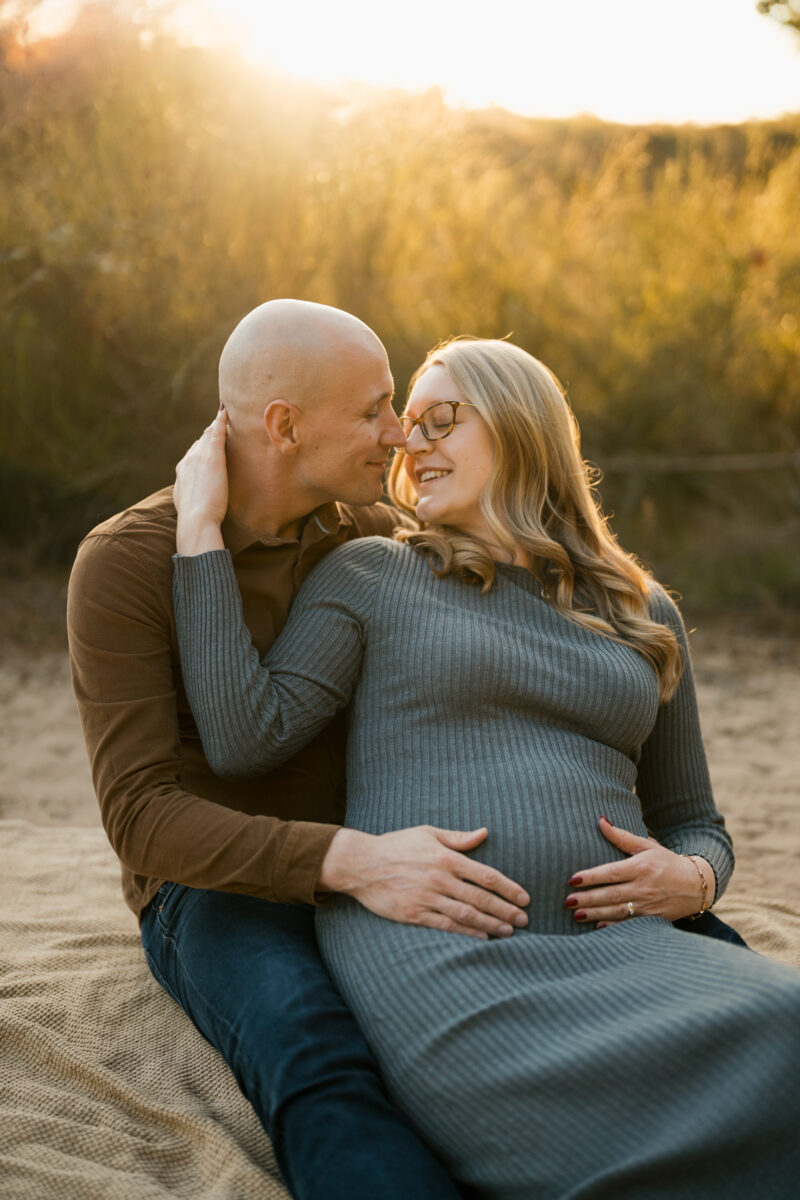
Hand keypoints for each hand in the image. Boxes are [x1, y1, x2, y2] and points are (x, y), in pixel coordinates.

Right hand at [174, 408, 227, 554]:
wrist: (196, 519)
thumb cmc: (194, 518)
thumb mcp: (186, 504)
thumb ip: (188, 495)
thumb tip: (190, 498)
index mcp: (182, 471)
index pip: (192, 454)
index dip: (200, 448)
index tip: (206, 443)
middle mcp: (188, 460)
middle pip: (199, 442)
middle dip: (208, 435)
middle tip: (218, 424)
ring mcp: (199, 456)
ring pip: (208, 436)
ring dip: (214, 426)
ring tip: (223, 416)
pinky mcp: (212, 456)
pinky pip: (216, 433)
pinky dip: (220, 422)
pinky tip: (224, 413)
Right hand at [318, 825, 529, 939]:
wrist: (361, 864)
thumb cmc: (396, 845)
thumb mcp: (427, 833)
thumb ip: (458, 838)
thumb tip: (484, 832)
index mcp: (445, 858)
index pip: (486, 875)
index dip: (508, 888)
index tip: (524, 898)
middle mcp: (439, 879)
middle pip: (481, 898)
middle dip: (506, 910)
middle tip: (524, 920)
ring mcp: (426, 898)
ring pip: (466, 914)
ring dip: (490, 924)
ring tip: (509, 931)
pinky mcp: (414, 914)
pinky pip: (446, 926)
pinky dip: (466, 932)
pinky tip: (481, 937)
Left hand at [564, 815, 714, 926]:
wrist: (697, 884)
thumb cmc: (668, 862)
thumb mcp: (647, 846)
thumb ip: (622, 837)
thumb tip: (600, 820)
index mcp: (641, 867)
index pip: (611, 873)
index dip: (591, 877)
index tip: (572, 879)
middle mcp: (643, 887)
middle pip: (611, 895)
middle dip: (588, 899)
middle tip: (567, 901)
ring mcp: (648, 906)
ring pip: (618, 912)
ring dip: (596, 914)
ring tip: (576, 915)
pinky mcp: (653, 919)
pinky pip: (630, 924)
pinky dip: (614, 926)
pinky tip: (598, 926)